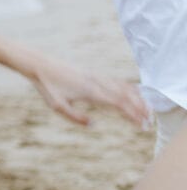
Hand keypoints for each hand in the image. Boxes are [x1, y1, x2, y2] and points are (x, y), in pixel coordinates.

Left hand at [30, 57, 149, 127]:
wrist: (40, 63)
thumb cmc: (47, 86)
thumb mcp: (57, 106)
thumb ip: (76, 118)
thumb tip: (94, 125)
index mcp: (90, 91)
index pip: (119, 104)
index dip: (133, 114)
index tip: (142, 126)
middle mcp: (97, 82)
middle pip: (126, 95)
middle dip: (140, 109)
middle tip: (149, 123)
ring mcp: (96, 75)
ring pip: (123, 86)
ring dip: (137, 99)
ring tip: (147, 111)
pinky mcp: (93, 72)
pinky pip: (115, 80)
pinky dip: (128, 88)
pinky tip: (132, 94)